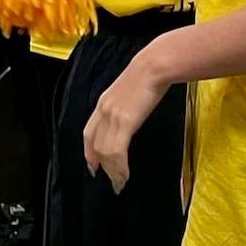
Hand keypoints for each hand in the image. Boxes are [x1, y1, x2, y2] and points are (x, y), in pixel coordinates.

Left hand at [83, 51, 168, 194]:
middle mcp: (104, 111)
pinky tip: (126, 173)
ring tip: (121, 181)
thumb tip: (133, 114)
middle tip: (112, 180)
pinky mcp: (124, 121)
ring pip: (104, 152)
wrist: (156, 64)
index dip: (90, 152)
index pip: (89, 133)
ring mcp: (112, 116)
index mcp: (104, 102)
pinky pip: (116, 152)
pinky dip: (119, 167)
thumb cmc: (151, 72)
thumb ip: (126, 103)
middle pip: (95, 146)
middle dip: (102, 167)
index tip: (94, 166)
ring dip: (112, 171)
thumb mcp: (131, 88)